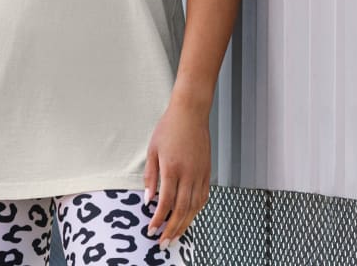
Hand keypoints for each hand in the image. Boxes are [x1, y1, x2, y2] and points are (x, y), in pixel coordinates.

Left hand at [143, 99, 210, 249]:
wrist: (190, 114)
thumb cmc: (168, 128)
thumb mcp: (152, 149)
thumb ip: (150, 176)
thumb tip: (149, 199)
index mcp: (172, 168)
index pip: (166, 202)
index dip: (159, 219)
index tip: (151, 229)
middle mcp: (188, 174)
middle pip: (182, 210)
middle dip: (171, 229)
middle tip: (163, 242)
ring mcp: (200, 175)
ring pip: (194, 208)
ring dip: (184, 225)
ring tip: (175, 236)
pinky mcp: (207, 173)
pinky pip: (203, 198)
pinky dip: (196, 211)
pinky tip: (189, 218)